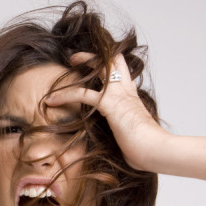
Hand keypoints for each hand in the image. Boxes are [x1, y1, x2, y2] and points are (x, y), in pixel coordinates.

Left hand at [45, 52, 168, 171]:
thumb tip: (117, 139)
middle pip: (114, 60)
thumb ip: (122, 129)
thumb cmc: (145, 148)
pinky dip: (63, 95)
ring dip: (82, 61)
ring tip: (67, 64)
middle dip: (95, 55)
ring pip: (101, 66)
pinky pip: (82, 94)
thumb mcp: (131, 134)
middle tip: (76, 58)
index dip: (108, 65)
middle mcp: (127, 91)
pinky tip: (50, 100)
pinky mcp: (109, 104)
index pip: (121, 73)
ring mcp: (119, 94)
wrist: (155, 150)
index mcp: (132, 97)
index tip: (94, 67)